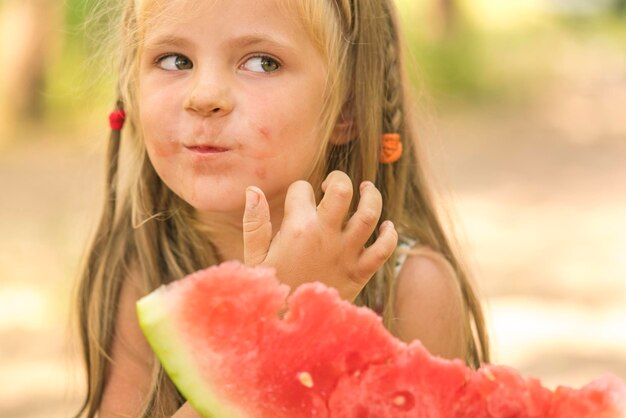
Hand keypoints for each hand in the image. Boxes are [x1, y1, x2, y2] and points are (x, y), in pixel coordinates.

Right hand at [242, 170, 397, 301]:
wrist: (291, 330)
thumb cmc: (271, 290)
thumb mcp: (256, 258)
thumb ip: (254, 224)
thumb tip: (252, 190)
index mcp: (296, 229)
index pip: (302, 190)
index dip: (299, 190)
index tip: (298, 200)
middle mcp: (324, 236)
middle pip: (342, 191)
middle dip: (339, 179)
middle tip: (333, 184)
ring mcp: (346, 254)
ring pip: (369, 215)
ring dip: (372, 197)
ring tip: (367, 189)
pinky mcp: (360, 273)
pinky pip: (384, 249)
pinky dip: (390, 235)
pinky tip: (385, 226)